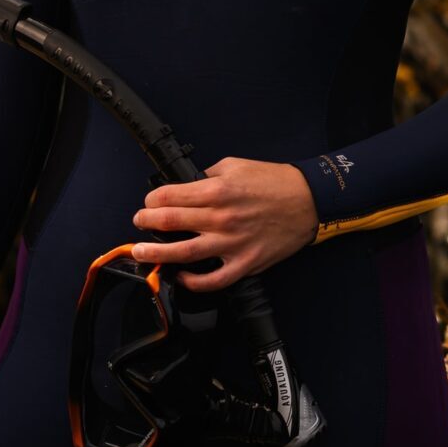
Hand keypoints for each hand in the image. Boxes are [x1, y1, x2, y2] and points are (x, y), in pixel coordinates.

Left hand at [130, 156, 319, 291]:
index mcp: (218, 190)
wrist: (308, 200)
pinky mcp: (245, 263)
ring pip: (184, 254)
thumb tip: (185, 186)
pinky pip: (213, 280)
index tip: (149, 203)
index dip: (152, 200)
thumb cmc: (274, 182)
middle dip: (146, 222)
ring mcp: (233, 243)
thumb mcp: (235, 165)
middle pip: (170, 223)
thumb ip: (207, 175)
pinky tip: (181, 276)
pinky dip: (193, 282)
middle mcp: (222, 217)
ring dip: (157, 254)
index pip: (170, 196)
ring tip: (141, 253)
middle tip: (139, 222)